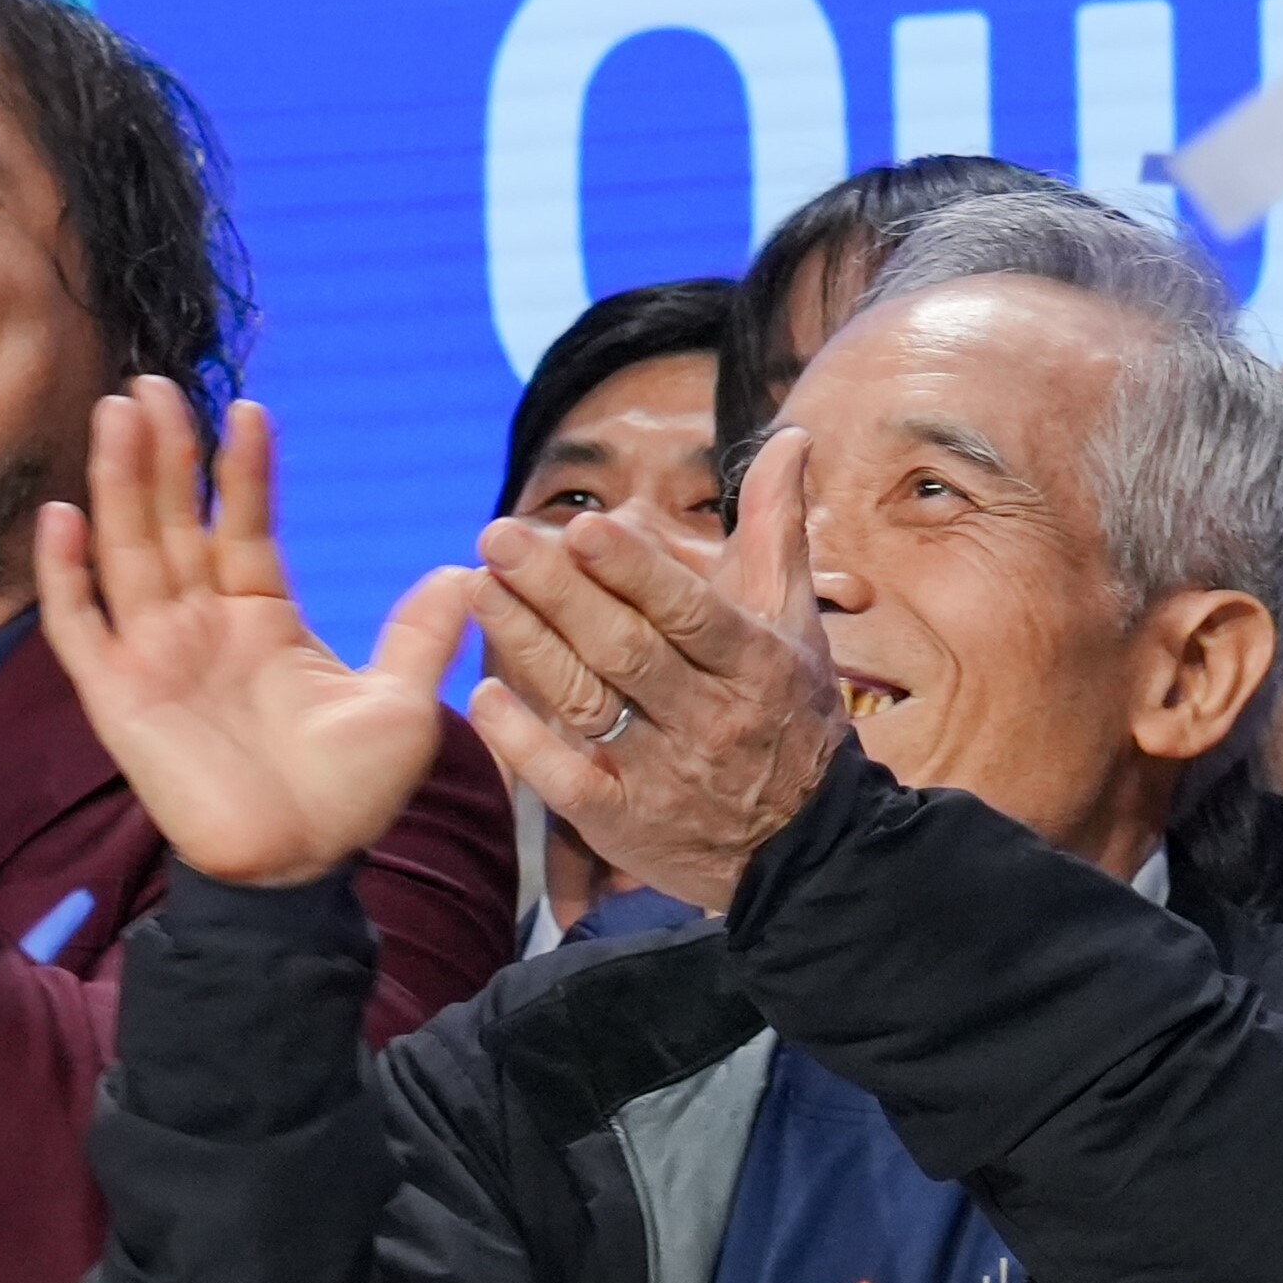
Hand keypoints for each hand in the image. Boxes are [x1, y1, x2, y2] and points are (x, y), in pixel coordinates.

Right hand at [31, 380, 476, 889]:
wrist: (300, 872)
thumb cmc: (349, 800)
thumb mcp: (404, 708)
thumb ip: (421, 637)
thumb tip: (461, 571)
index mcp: (262, 618)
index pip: (243, 524)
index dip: (242, 469)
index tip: (247, 409)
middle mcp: (201, 626)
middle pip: (172, 520)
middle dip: (163, 452)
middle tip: (153, 382)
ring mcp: (155, 656)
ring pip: (126, 552)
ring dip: (117, 484)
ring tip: (116, 413)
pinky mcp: (118, 698)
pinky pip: (80, 627)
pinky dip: (64, 575)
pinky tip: (60, 516)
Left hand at [457, 499, 850, 915]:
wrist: (805, 846)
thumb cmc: (790, 711)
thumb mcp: (794, 619)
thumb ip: (777, 526)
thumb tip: (791, 436)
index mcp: (750, 661)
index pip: (686, 610)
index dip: (633, 571)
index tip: (580, 525)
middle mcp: (707, 716)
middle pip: (623, 649)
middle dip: (556, 591)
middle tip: (496, 537)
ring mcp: (663, 774)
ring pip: (588, 701)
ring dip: (528, 645)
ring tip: (477, 588)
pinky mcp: (626, 823)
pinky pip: (567, 781)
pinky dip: (524, 740)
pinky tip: (483, 694)